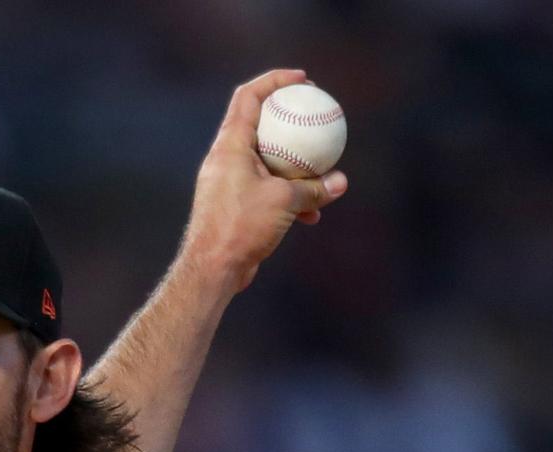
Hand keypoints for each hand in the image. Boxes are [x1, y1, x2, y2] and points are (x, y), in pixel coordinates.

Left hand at [185, 69, 348, 286]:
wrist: (211, 269)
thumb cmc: (241, 228)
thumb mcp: (284, 202)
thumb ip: (313, 189)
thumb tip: (340, 182)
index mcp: (230, 145)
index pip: (249, 97)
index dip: (274, 80)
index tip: (302, 80)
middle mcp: (225, 159)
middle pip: (257, 124)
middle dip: (287, 118)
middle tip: (313, 113)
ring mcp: (228, 182)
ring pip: (265, 161)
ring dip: (293, 164)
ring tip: (319, 167)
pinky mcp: (234, 205)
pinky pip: (265, 189)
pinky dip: (287, 195)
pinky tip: (311, 214)